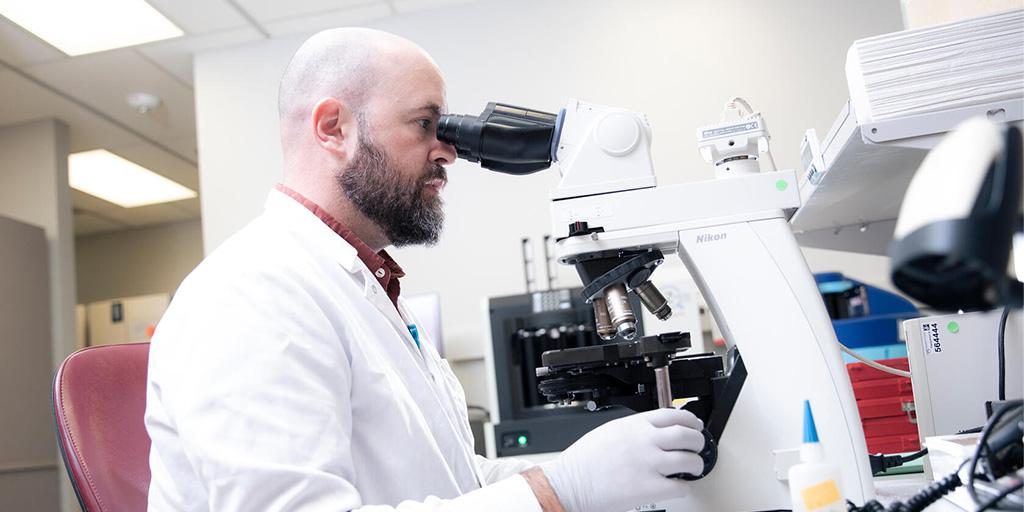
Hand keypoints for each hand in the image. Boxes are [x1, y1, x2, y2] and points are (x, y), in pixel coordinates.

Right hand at [540, 408, 704, 511]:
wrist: (571, 483)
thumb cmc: (584, 461)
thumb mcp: (610, 431)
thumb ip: (634, 429)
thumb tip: (654, 432)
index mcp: (634, 425)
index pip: (673, 415)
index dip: (690, 420)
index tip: (694, 425)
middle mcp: (645, 441)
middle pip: (686, 435)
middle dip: (698, 441)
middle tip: (698, 446)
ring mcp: (649, 464)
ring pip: (689, 460)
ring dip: (696, 464)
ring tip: (693, 468)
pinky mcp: (650, 488)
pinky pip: (680, 487)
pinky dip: (683, 487)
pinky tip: (678, 486)